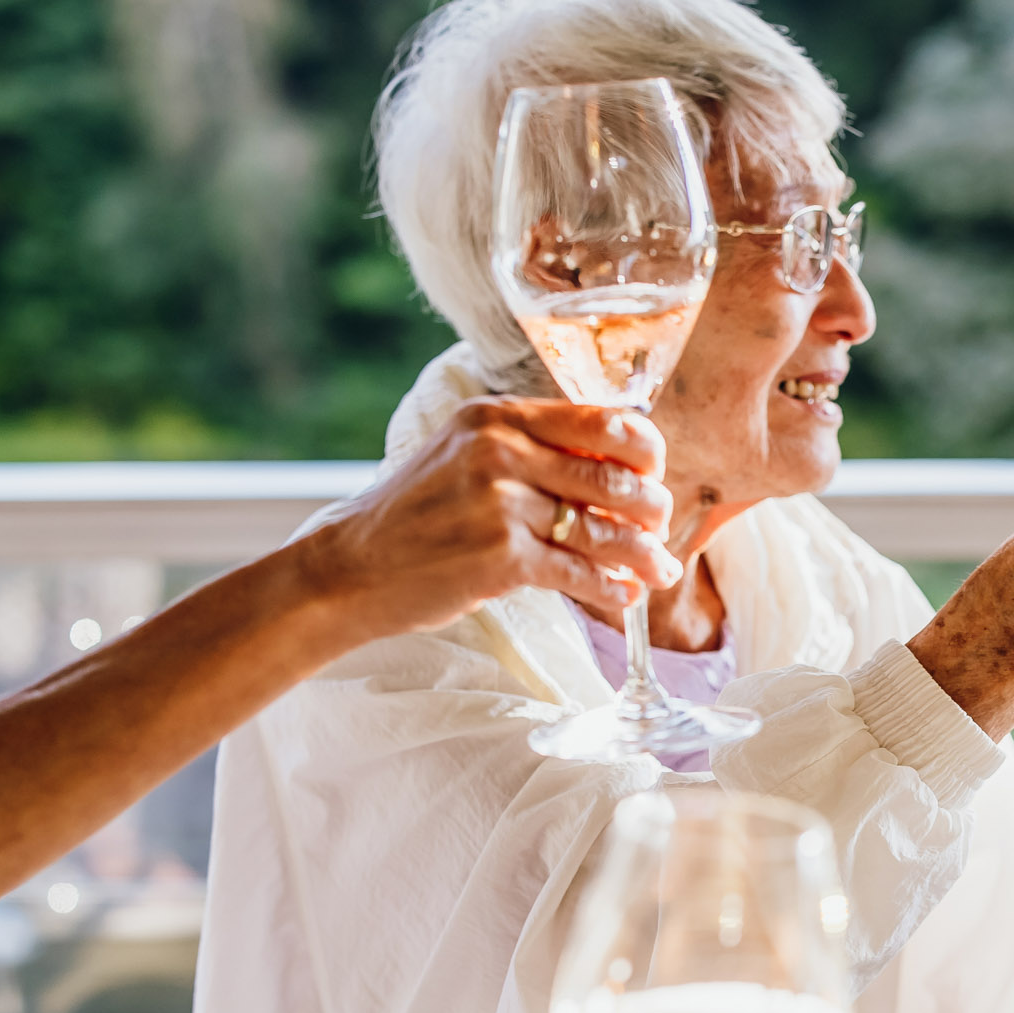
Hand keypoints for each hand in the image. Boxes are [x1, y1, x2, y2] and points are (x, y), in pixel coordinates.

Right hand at [298, 397, 684, 642]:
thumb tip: (614, 470)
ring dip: (643, 555)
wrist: (351, 568)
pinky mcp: (501, 557)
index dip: (645, 452)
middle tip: (662, 530)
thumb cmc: (416, 517)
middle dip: (652, 510)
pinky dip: (611, 589)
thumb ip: (530, 451)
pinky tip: (624, 596)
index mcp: (497, 416)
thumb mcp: (464, 455)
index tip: (654, 475)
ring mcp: (501, 504)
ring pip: (604, 530)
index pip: (603, 422)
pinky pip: (579, 573)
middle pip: (614, 477)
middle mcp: (500, 450)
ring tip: (660, 570)